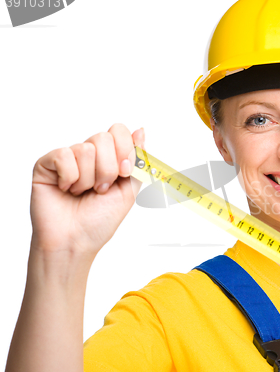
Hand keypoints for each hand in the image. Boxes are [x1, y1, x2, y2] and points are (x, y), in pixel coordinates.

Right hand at [30, 123, 144, 258]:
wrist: (75, 241)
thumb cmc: (100, 220)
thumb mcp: (129, 191)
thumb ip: (137, 161)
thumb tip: (140, 130)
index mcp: (108, 157)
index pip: (119, 131)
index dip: (124, 150)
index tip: (124, 173)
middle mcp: (88, 154)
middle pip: (103, 138)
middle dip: (108, 170)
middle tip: (101, 189)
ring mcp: (67, 157)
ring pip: (85, 149)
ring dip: (89, 179)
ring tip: (82, 193)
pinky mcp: (46, 164)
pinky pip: (64, 156)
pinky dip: (70, 178)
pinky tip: (65, 189)